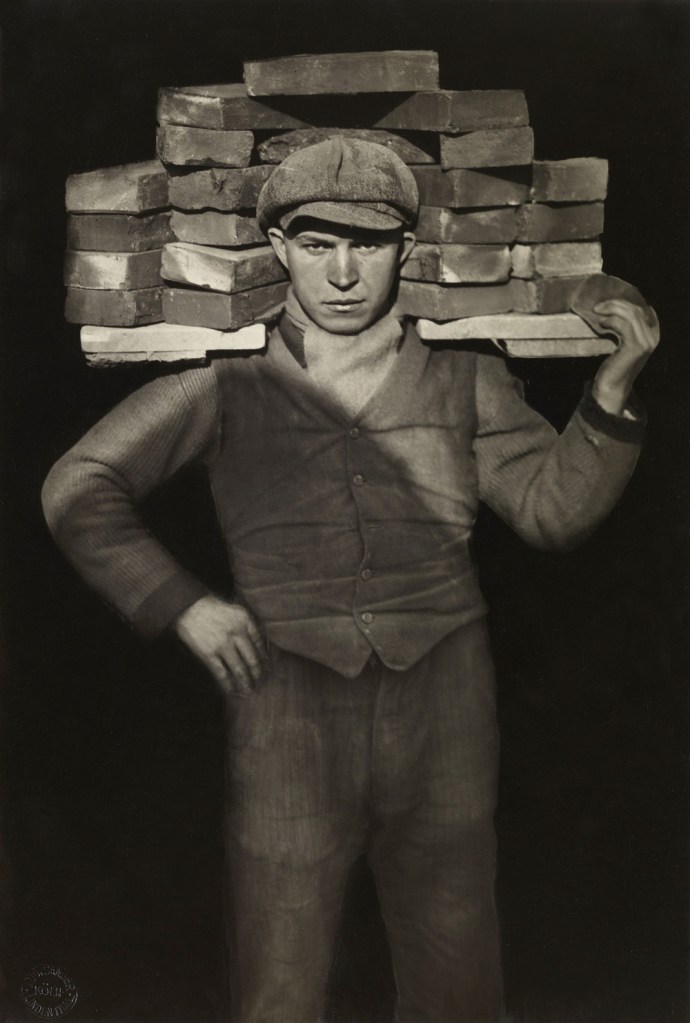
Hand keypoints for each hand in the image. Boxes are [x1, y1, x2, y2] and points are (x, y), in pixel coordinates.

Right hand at [174, 595, 265, 695]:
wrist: (188, 607)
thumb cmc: (213, 608)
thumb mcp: (236, 611)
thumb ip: (248, 626)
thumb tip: (259, 648)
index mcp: (245, 621)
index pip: (260, 643)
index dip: (263, 657)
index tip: (265, 666)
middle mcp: (237, 633)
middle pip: (252, 660)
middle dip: (257, 674)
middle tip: (259, 682)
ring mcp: (223, 645)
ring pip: (239, 670)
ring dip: (245, 683)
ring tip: (248, 691)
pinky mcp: (209, 654)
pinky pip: (222, 674)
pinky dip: (228, 684)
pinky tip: (231, 690)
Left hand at [591, 299, 659, 415]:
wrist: (611, 387)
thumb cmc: (613, 364)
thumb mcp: (622, 342)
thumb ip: (624, 327)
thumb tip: (612, 307)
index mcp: (652, 333)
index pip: (641, 309)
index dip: (624, 302)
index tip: (608, 303)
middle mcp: (653, 337)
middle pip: (635, 309)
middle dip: (615, 304)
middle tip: (598, 307)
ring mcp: (646, 342)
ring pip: (630, 315)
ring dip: (611, 310)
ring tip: (597, 313)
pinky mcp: (635, 347)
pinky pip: (623, 326)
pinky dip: (611, 321)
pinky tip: (601, 324)